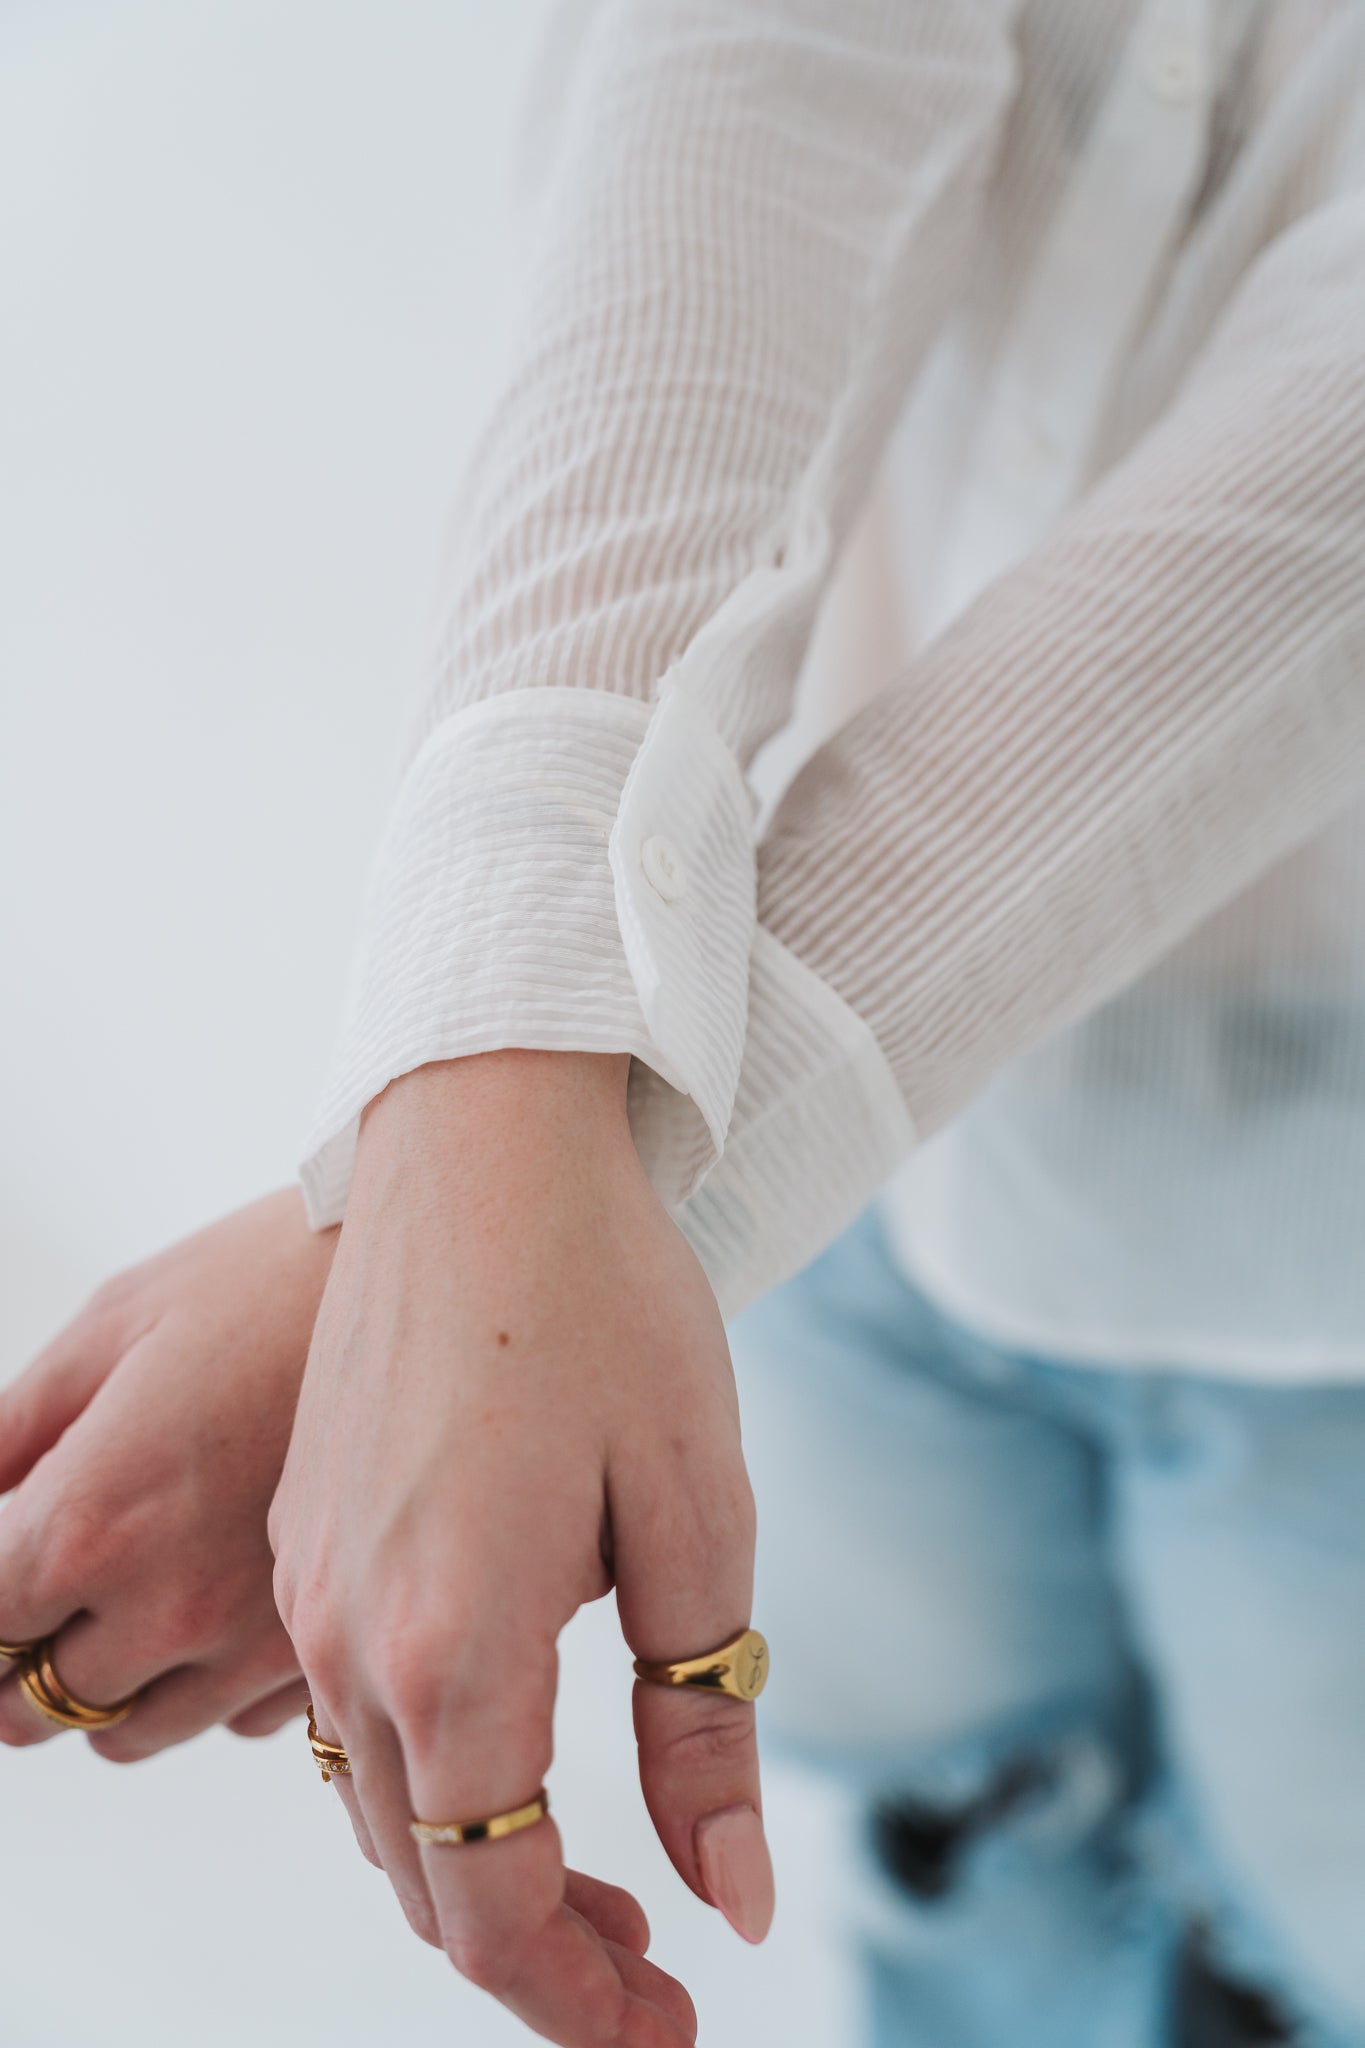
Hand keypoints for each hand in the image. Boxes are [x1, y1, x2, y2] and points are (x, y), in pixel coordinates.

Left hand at [0, 1190, 335, 1754]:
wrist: (441, 1273)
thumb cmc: (274, 1279)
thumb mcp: (112, 1325)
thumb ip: (11, 1433)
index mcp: (98, 1519)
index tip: (3, 1572)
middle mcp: (175, 1604)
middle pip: (35, 1706)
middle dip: (21, 1654)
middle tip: (44, 1587)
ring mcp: (260, 1643)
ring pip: (131, 1732)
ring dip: (110, 1679)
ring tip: (132, 1594)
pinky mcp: (333, 1652)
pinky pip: (234, 1722)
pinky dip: (211, 1678)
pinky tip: (225, 1593)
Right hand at [270, 1051, 771, 2047]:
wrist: (487, 1149)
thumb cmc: (607, 1310)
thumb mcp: (695, 1519)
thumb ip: (701, 1730)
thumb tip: (727, 1903)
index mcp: (452, 1646)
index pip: (491, 1909)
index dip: (578, 1999)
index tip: (665, 2025)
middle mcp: (351, 1637)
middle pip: (424, 1880)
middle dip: (536, 1955)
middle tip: (652, 1974)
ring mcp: (310, 1586)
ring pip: (380, 1807)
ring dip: (478, 1869)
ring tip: (598, 1880)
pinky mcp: (308, 1538)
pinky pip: (348, 1716)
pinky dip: (429, 1778)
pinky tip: (509, 1749)